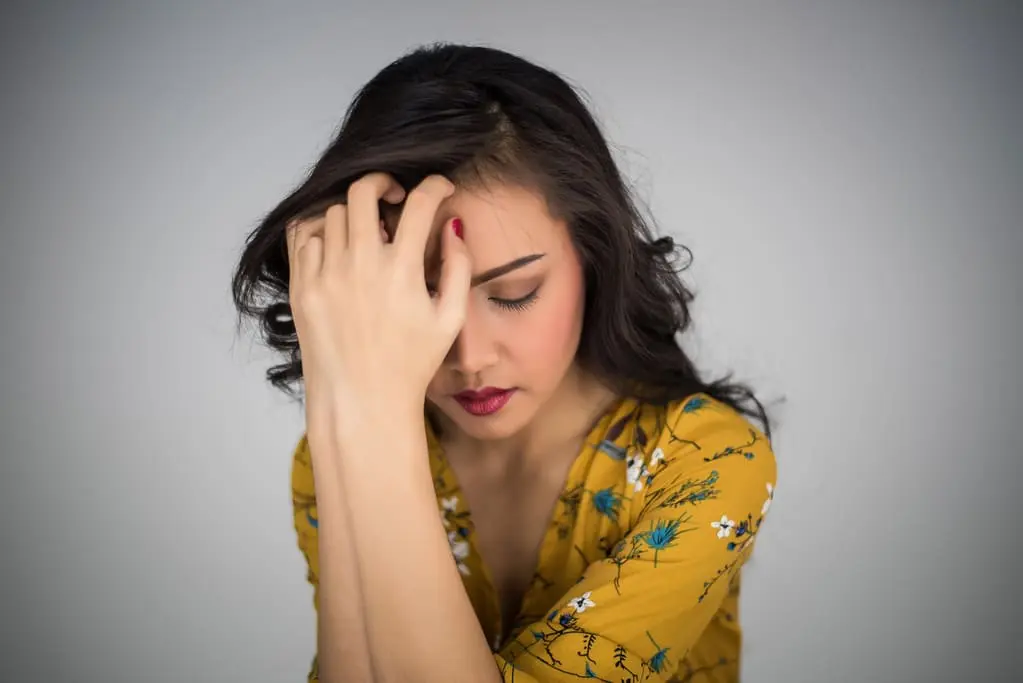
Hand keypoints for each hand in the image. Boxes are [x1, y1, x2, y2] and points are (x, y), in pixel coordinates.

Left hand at [285, 173, 470, 418]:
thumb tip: (452, 226)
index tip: (440, 189)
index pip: (420, 203)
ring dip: (353, 214)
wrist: (362, 400)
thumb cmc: (410, 364)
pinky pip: (304, 239)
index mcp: (402, 271)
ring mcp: (325, 274)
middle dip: (382, 183)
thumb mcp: (450, 319)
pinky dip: (321, 234)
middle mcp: (361, 264)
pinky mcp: (302, 288)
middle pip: (363, 192)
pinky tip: (337, 249)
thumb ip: (459, 267)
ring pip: (332, 214)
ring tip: (366, 233)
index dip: (435, 186)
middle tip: (394, 196)